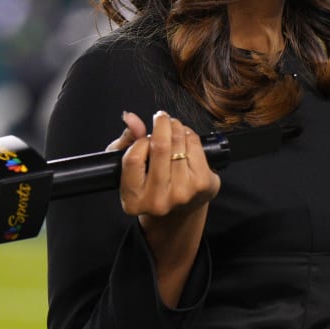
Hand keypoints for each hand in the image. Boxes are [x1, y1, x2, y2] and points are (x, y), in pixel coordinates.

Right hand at [108, 111, 220, 306]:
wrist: (178, 211)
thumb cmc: (149, 185)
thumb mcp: (130, 167)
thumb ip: (127, 141)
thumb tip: (131, 117)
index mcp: (133, 201)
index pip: (133, 159)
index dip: (140, 142)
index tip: (144, 138)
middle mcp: (158, 201)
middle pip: (160, 148)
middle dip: (161, 124)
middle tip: (161, 117)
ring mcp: (182, 194)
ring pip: (179, 143)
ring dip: (176, 128)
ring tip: (173, 127)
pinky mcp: (202, 185)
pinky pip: (195, 146)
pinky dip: (190, 135)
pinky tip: (185, 137)